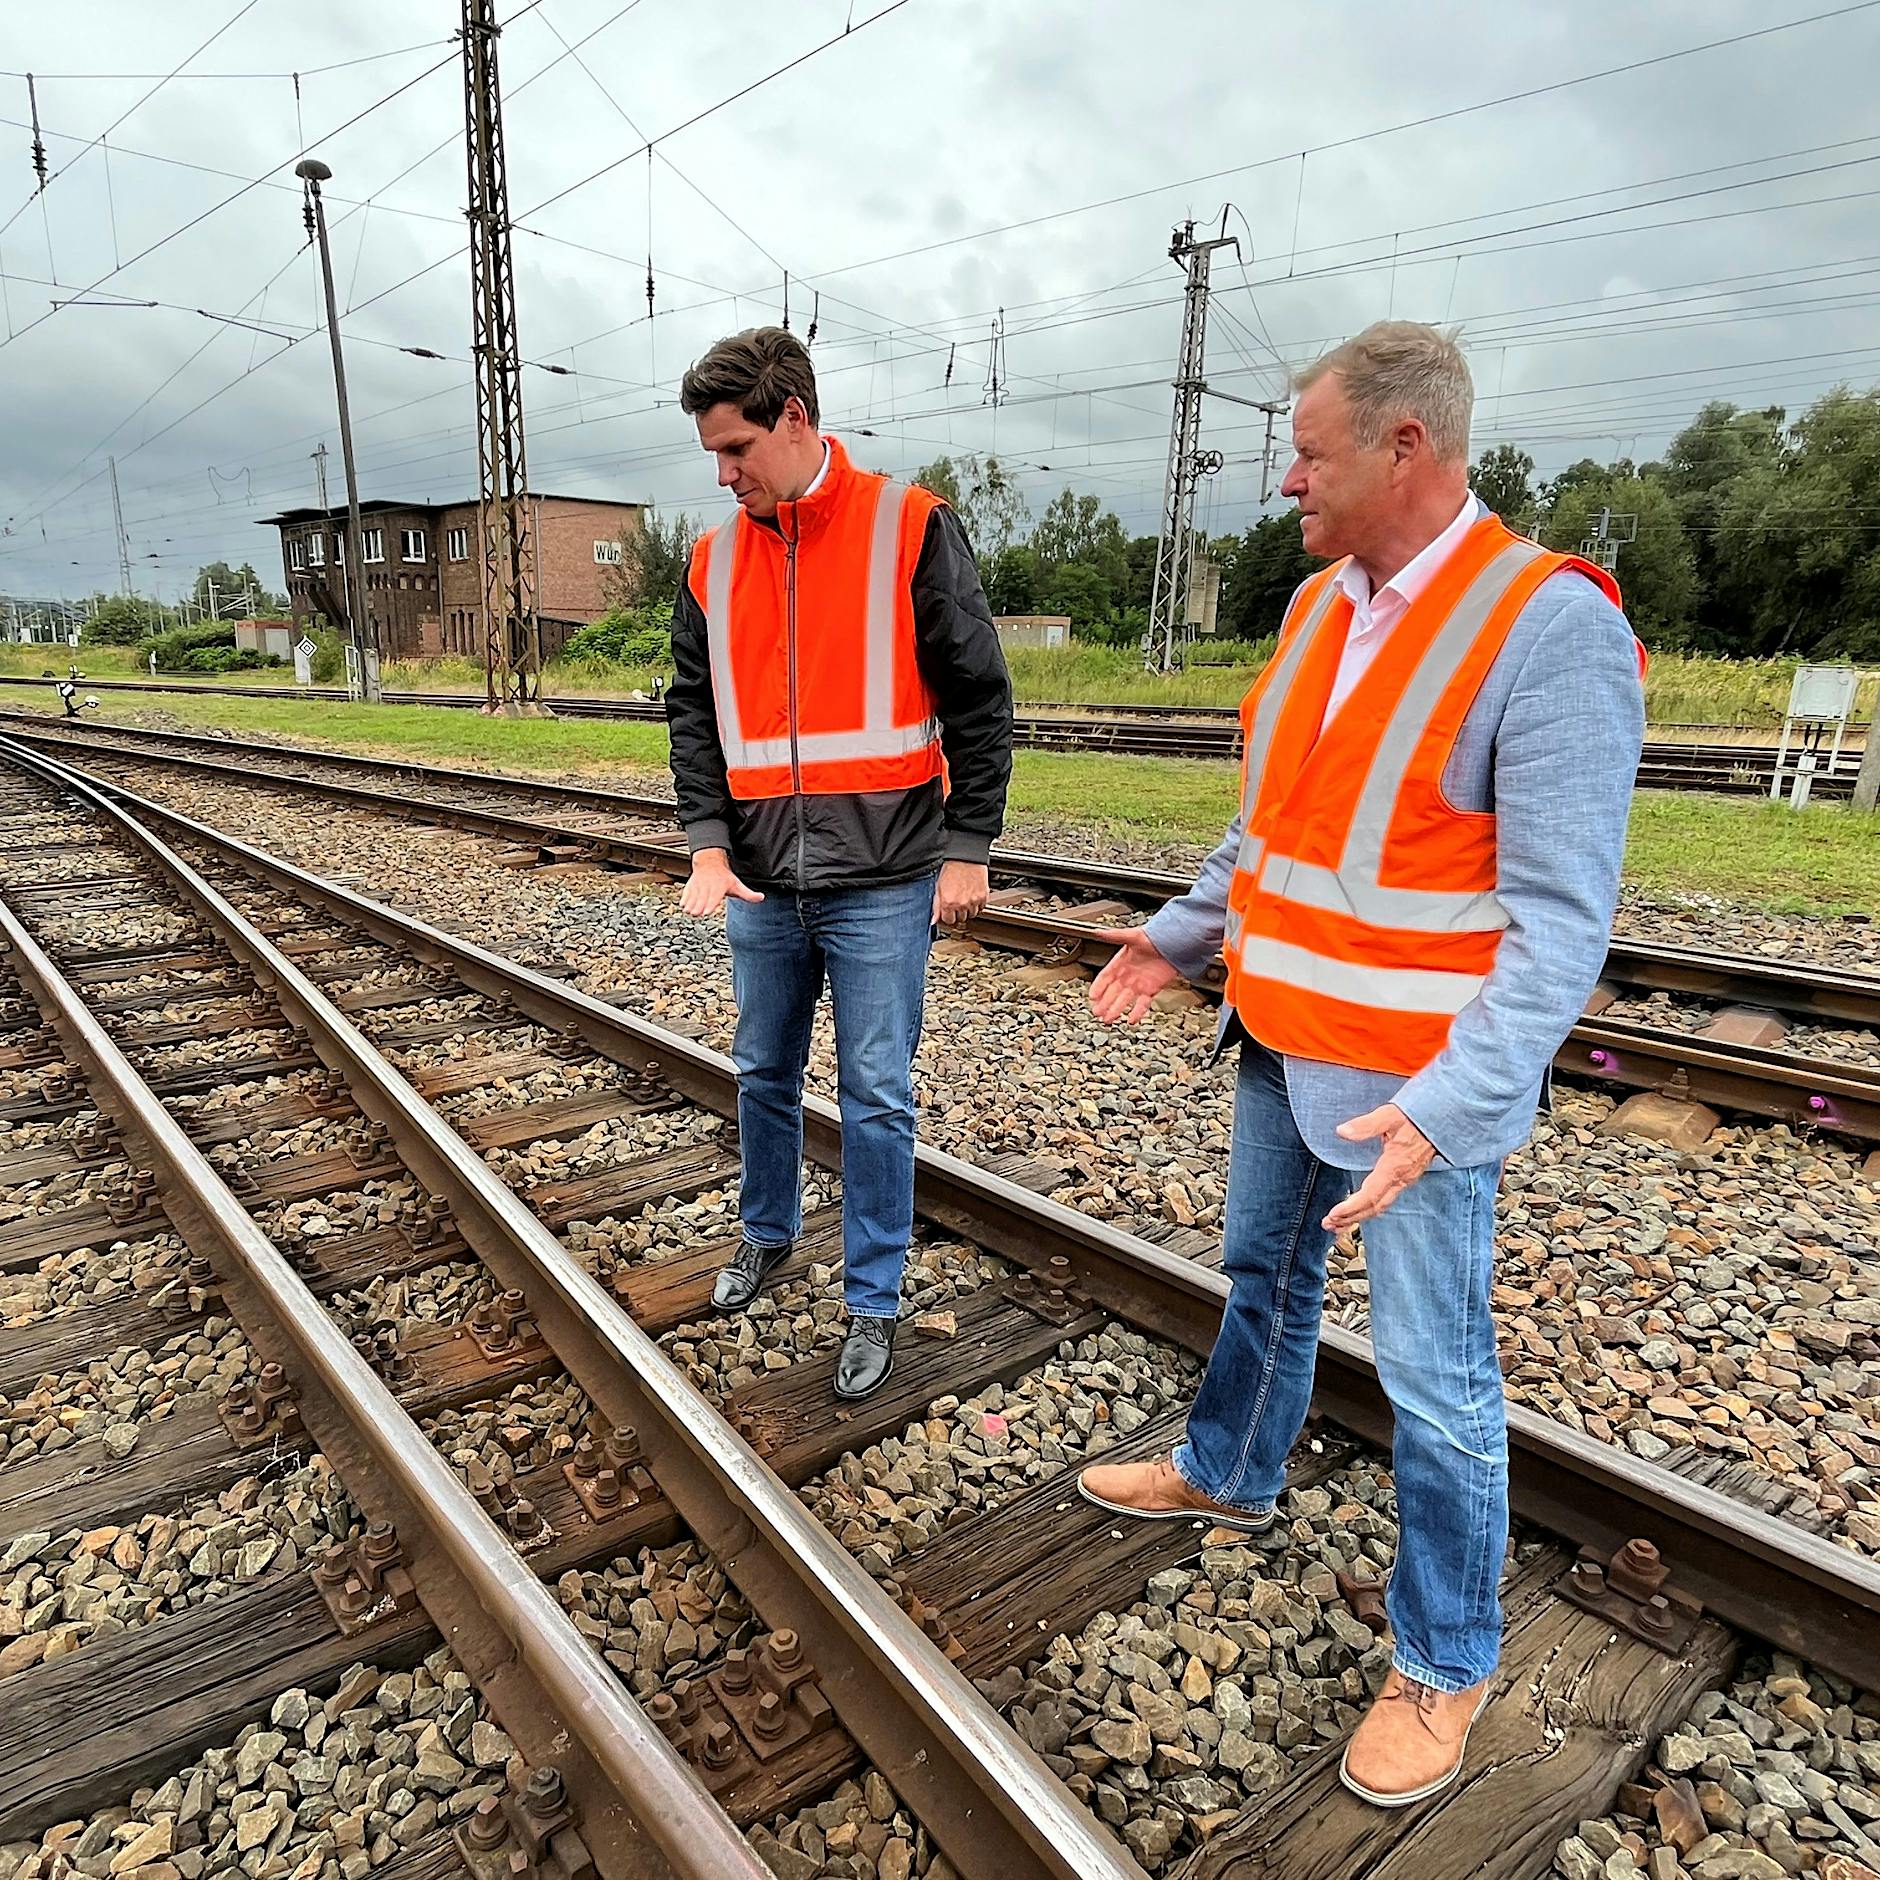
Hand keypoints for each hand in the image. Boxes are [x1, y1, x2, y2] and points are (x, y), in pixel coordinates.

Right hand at [680, 848, 762, 917]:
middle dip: (698, 906)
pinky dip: (684, 898)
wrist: (710, 862)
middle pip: (702, 898)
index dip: (710, 904)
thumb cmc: (724, 877)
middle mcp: (708, 886)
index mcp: (719, 886)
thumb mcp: (737, 884)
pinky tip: (683, 906)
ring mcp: (698, 885)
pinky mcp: (691, 886)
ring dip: (690, 904)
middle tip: (695, 913)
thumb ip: (748, 894)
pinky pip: (686, 892)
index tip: (706, 911)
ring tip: (689, 911)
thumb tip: (761, 898)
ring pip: (693, 895)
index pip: (714, 896)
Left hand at [932, 860, 988, 927]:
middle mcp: (961, 904)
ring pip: (971, 915)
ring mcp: (973, 902)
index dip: (947, 916)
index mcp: (948, 903)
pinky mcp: (983, 897)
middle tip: (956, 903)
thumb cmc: (952, 870)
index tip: (948, 912)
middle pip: (961, 919)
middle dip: (957, 913)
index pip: (948, 921)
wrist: (966, 859)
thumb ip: (936, 906)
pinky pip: (981, 908)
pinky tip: (972, 896)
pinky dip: (977, 905)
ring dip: (968, 910)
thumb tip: (934, 920)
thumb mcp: (939, 888)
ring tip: (965, 898)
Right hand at [1088, 926, 1179, 1023]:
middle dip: (1104, 1003)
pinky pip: (1142, 1004)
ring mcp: (1138, 984)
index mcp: (1120, 963)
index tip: (1092, 996)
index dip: (1098, 986)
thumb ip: (1116, 935)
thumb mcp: (1133, 935)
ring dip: (1116, 1010)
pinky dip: (1137, 1012)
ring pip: (1124, 1000)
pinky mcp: (1151, 990)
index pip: (1105, 977)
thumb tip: (1099, 932)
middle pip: (1112, 992)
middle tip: (1097, 1012)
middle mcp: (1127, 975)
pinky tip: (1131, 1020)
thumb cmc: (1154, 937)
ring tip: (1108, 1020)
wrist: (1173, 943)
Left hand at [1322, 1104, 1436, 1230]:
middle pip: (1374, 1207)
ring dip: (1359, 1216)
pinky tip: (1361, 1209)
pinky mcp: (1407, 1177)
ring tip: (1339, 1223)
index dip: (1351, 1208)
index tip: (1333, 1214)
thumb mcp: (1388, 1116)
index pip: (1370, 1195)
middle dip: (1351, 1218)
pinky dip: (1370, 1208)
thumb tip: (1342, 1131)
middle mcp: (1401, 1178)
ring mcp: (1405, 1180)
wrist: (1442, 1119)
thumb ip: (1365, 1125)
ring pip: (1381, 1206)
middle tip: (1329, 1224)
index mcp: (1394, 1167)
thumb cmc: (1416, 1117)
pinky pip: (1387, 1199)